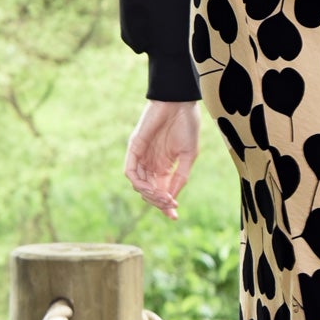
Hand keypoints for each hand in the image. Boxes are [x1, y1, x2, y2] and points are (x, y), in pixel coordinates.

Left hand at [124, 99, 201, 218]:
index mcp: (164, 166)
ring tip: (164, 198)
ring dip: (150, 195)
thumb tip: (172, 198)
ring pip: (139, 184)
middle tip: (171, 206)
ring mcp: (141, 157)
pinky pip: (131, 172)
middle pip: (149, 191)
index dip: (166, 206)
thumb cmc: (187, 125)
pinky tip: (153, 188)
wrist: (180, 102)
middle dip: (159, 203)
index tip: (175, 217)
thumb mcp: (189, 156)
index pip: (161, 191)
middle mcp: (150, 164)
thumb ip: (180, 177)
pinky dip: (140, 183)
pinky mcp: (133, 148)